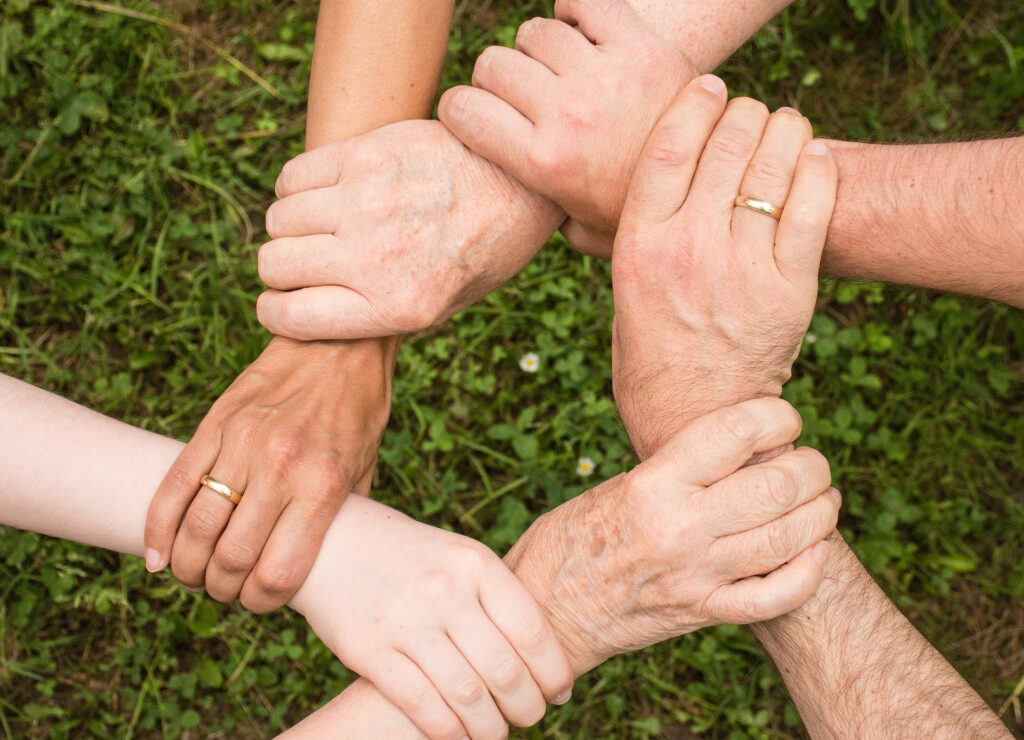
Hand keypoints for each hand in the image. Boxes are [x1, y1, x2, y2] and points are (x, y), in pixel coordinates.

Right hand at [144, 337, 394, 611]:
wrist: (339, 342)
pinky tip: (158, 555)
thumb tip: (317, 566)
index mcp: (322, 486)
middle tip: (225, 591)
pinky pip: (174, 485)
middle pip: (230, 559)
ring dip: (188, 566)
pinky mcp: (215, 423)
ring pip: (196, 527)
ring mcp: (242, 443)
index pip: (277, 573)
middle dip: (222, 590)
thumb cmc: (359, 411)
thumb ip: (339, 518)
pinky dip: (158, 528)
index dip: (262, 603)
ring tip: (194, 575)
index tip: (260, 602)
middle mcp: (280, 468)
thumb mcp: (365, 469)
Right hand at [255, 119, 563, 339]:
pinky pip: (292, 177)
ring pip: (278, 219)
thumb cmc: (481, 251)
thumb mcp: (443, 306)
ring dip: (291, 226)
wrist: (520, 183)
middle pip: (274, 265)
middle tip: (308, 262)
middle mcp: (377, 258)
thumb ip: (378, 315)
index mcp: (397, 307)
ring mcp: (368, 202)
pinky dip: (297, 188)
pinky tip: (326, 193)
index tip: (282, 302)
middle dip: (282, 269)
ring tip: (323, 225)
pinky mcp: (366, 155)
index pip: (289, 317)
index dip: (276, 312)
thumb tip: (308, 315)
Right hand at [290, 495, 573, 739]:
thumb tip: (543, 656)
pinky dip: (448, 732)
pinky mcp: (369, 649)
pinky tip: (458, 738)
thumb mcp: (458, 556)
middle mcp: (445, 590)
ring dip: (490, 728)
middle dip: (526, 706)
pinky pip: (421, 704)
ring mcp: (406, 621)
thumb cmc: (409, 555)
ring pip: (467, 695)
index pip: (532, 630)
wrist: (331, 540)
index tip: (559, 692)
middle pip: (504, 670)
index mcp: (475, 563)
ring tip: (496, 733)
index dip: (553, 671)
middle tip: (530, 717)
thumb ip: (495, 597)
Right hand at [439, 0, 693, 256]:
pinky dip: (575, 8)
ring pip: (534, 33)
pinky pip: (584, 1)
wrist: (714, 187)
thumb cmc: (639, 211)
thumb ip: (540, 217)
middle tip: (524, 97)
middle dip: (499, 80)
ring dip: (539, 49)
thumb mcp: (581, 230)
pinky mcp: (640, 46)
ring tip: (560, 71)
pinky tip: (582, 31)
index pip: (461, 109)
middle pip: (494, 64)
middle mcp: (567, 115)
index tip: (477, 116)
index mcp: (543, 163)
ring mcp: (604, 77)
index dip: (461, 109)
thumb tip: (510, 210)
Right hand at [505, 398, 838, 674]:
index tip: (785, 418)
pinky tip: (815, 553)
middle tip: (813, 464)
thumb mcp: (617, 486)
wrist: (545, 611)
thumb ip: (676, 471)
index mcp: (653, 483)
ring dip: (821, 514)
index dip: (777, 416)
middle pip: (777, 485)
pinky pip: (775, 597)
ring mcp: (696, 574)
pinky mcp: (702, 612)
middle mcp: (679, 526)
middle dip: (812, 468)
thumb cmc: (571, 539)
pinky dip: (808, 573)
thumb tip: (738, 450)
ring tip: (824, 500)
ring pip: (788, 538)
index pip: (736, 432)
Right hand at [610, 77, 837, 457]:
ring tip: (786, 126)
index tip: (710, 88)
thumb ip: (627, 239)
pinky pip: (812, 208)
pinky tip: (813, 158)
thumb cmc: (651, 356)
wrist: (694, 422)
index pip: (668, 147)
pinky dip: (817, 171)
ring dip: (785, 131)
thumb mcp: (621, 293)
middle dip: (745, 113)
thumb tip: (621, 192)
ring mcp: (742, 269)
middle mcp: (688, 250)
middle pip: (726, 145)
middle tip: (751, 113)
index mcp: (639, 246)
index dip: (694, 104)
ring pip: (773, 167)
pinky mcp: (790, 291)